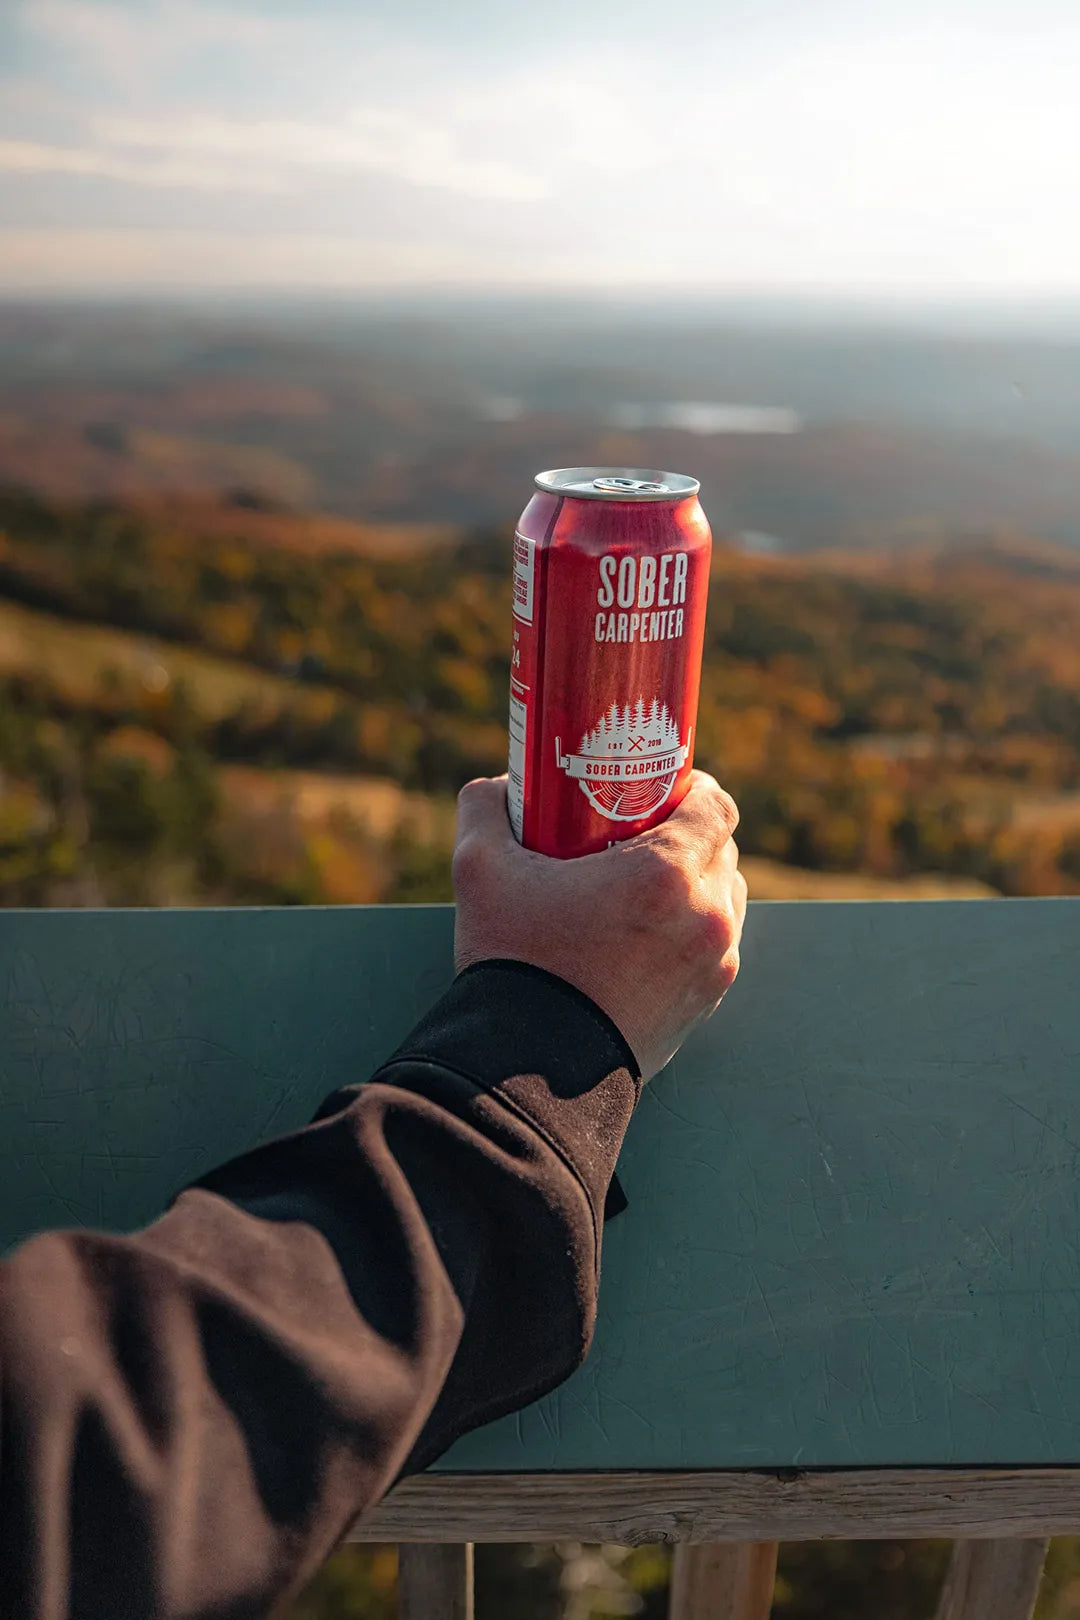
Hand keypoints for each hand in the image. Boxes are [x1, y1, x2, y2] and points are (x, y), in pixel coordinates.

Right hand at [452, 771, 746, 1080]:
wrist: (530, 1071)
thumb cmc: (514, 964)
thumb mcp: (480, 870)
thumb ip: (485, 810)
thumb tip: (497, 788)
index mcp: (666, 873)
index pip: (716, 805)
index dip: (692, 788)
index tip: (660, 789)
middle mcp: (705, 915)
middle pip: (721, 850)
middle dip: (687, 835)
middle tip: (638, 834)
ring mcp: (713, 964)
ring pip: (722, 901)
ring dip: (694, 885)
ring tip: (644, 889)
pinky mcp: (706, 1003)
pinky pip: (714, 948)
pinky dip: (690, 933)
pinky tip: (645, 936)